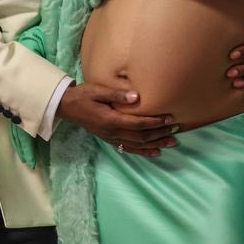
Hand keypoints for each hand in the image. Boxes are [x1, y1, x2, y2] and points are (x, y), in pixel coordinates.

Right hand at [57, 82, 177, 156]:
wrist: (68, 106)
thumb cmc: (83, 95)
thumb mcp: (97, 90)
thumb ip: (116, 95)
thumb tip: (136, 96)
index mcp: (110, 119)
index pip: (138, 123)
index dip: (155, 122)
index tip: (169, 118)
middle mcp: (112, 132)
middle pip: (141, 136)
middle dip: (160, 134)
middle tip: (176, 129)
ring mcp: (111, 138)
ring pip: (137, 145)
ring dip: (156, 144)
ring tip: (172, 142)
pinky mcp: (110, 140)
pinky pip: (129, 149)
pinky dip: (143, 152)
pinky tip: (155, 152)